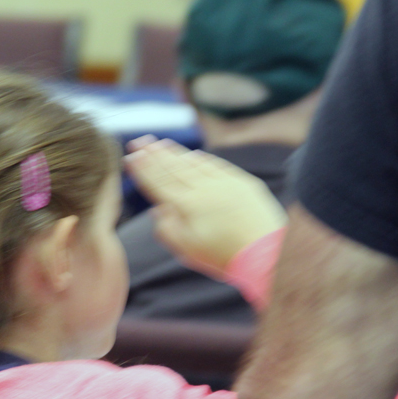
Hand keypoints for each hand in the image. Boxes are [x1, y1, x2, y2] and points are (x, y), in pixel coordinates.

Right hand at [124, 136, 286, 278]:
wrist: (266, 254)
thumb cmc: (223, 257)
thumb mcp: (187, 250)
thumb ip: (167, 229)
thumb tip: (158, 210)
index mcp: (186, 205)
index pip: (158, 182)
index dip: (143, 169)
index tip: (131, 156)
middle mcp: (203, 189)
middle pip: (172, 168)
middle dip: (154, 154)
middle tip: (140, 141)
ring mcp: (224, 183)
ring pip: (193, 163)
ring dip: (175, 152)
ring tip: (160, 143)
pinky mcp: (243, 183)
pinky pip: (216, 166)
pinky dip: (201, 159)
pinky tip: (193, 155)